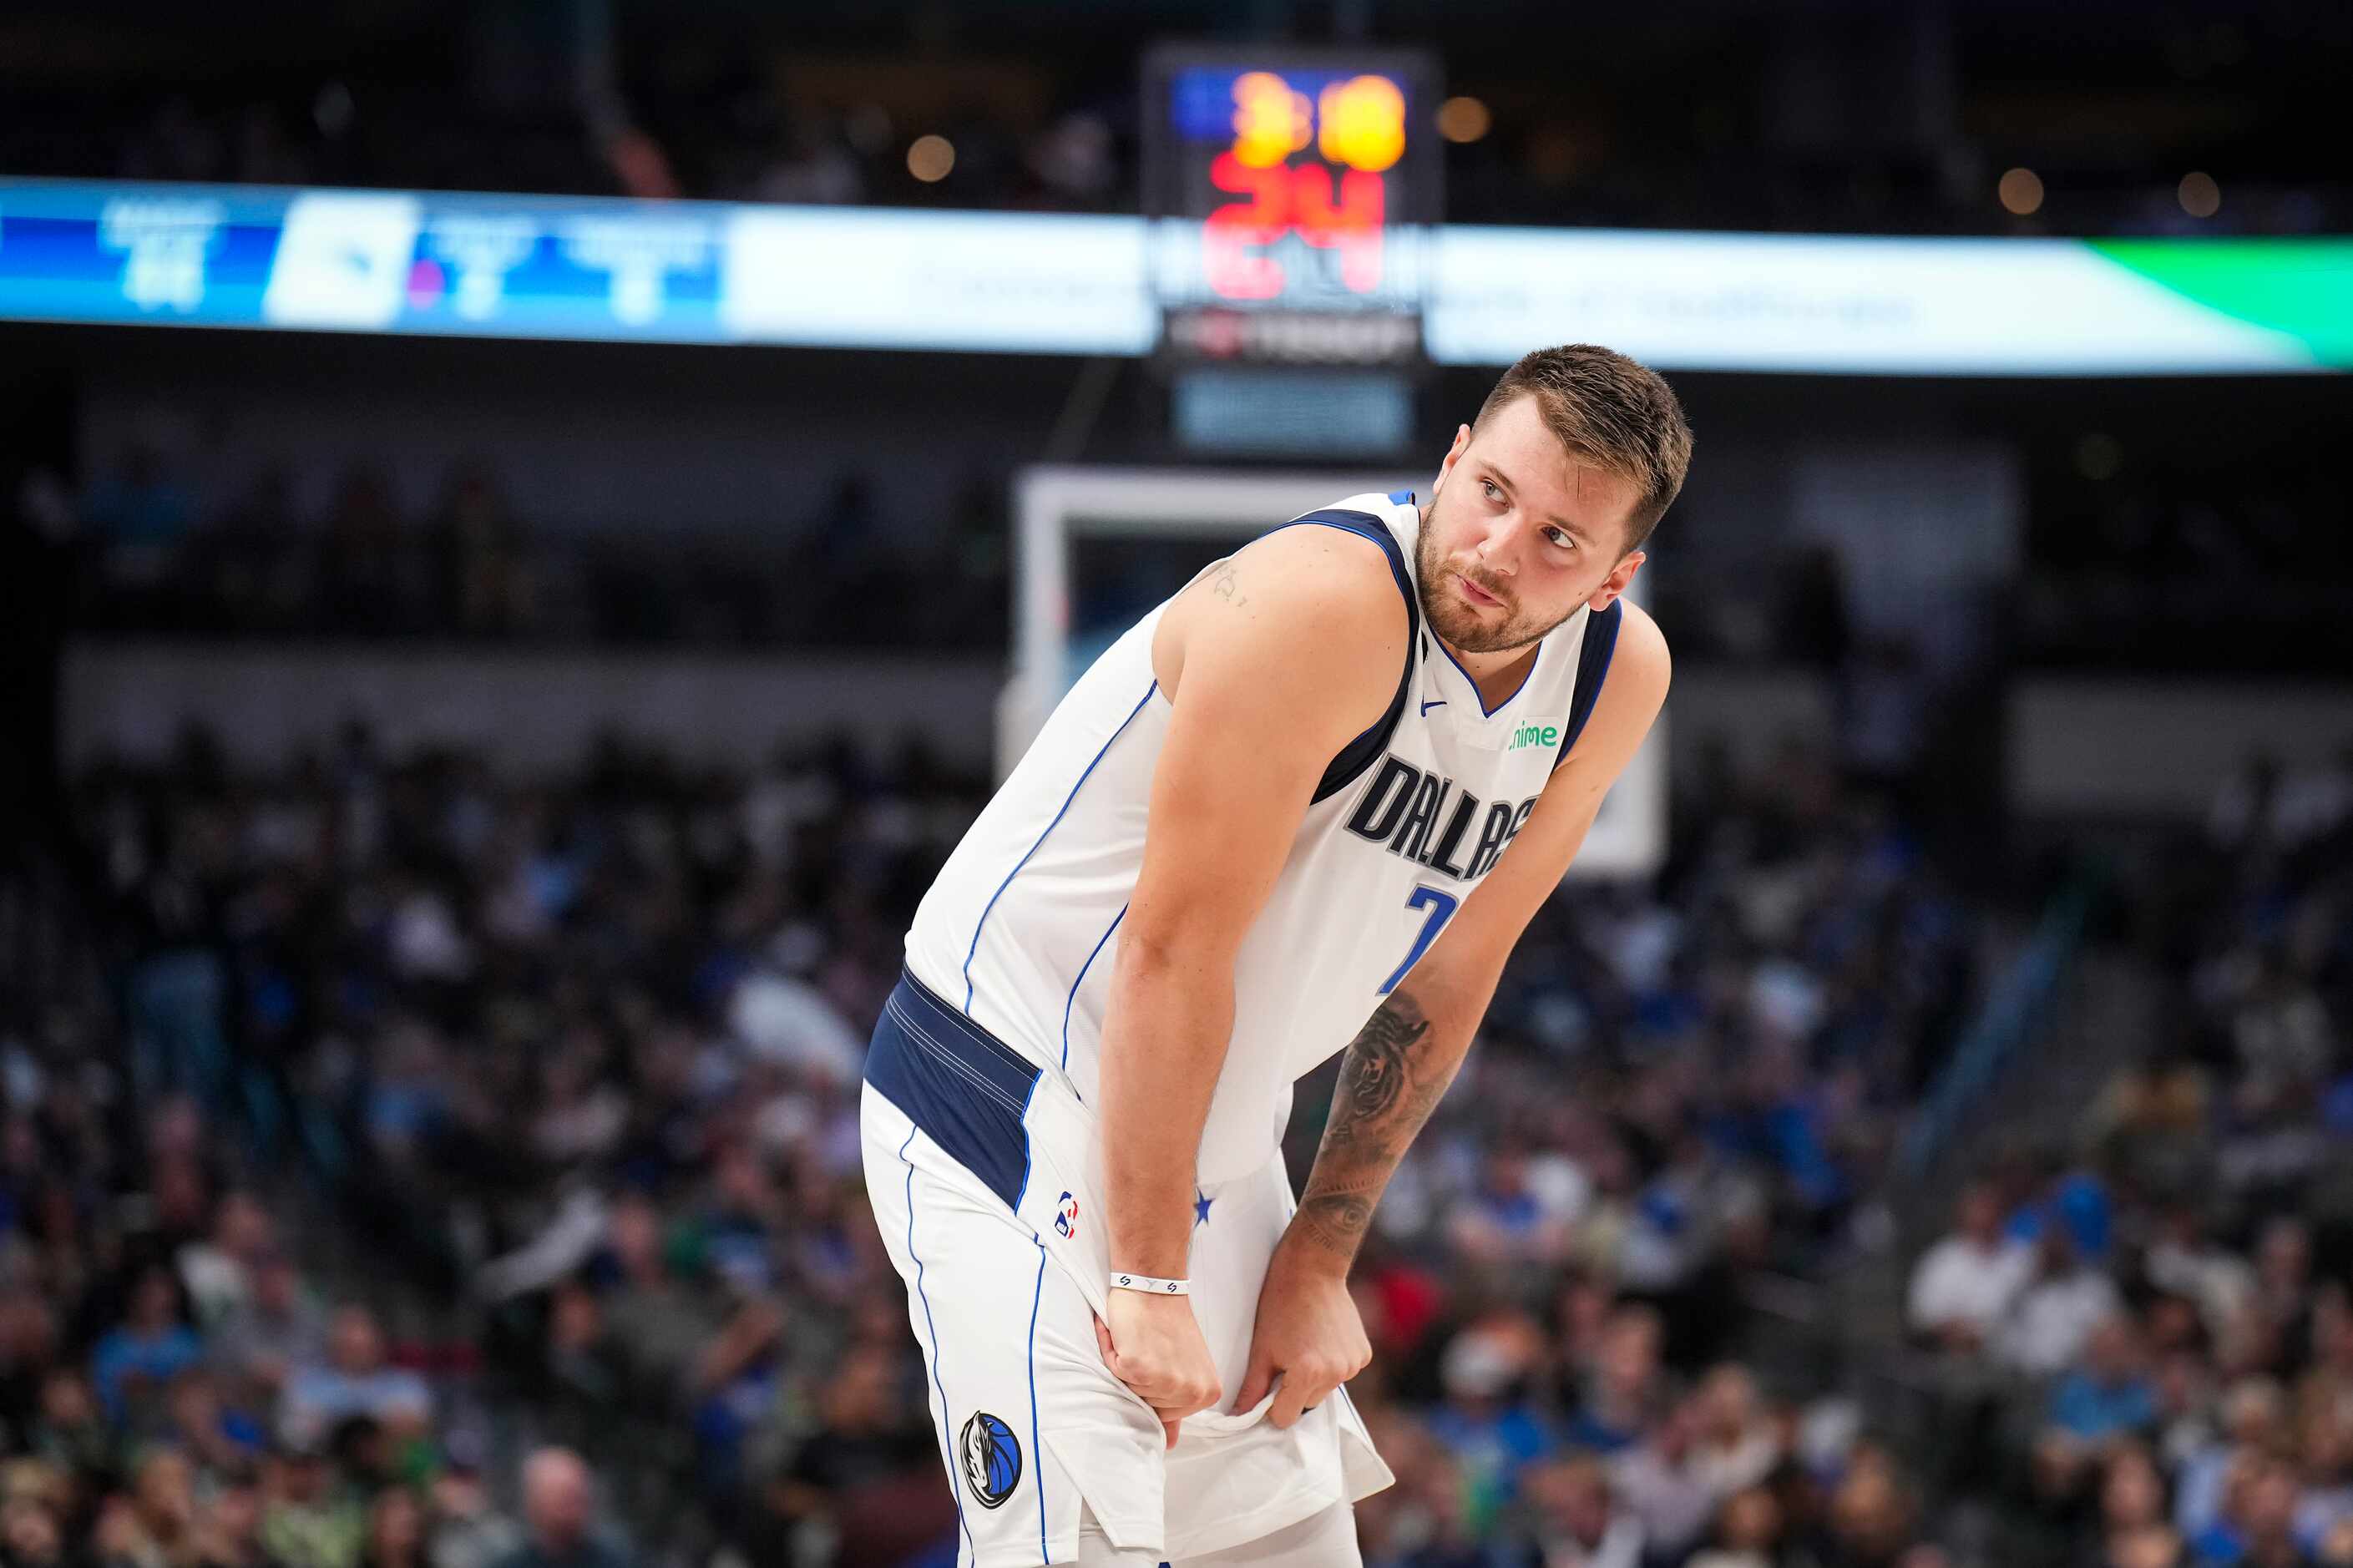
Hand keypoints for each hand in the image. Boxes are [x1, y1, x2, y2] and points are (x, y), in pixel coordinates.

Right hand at [1095, 1289, 1221, 1448]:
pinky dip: (1111, 1352)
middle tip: (1149, 1346)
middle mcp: (1190, 1392)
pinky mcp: (1138, 1368)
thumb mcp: (1184, 1367)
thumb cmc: (1168, 1322)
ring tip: (1139, 1339)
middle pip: (1147, 1406)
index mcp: (1206, 1393)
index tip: (1161, 1359)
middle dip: (1139, 1378)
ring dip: (1125, 1365)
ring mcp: (1165, 1381)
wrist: (1154, 1284)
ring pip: (1128, 1391)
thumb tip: (1170, 1445)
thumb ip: (1176, 1407)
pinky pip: (1113, 1371)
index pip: (1166, 1415)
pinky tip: (1126, 1334)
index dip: (1155, 1387)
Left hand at [1232, 1232, 1370, 1427]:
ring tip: (1304, 1346)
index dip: (1273, 1404)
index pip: (1286, 1417)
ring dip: (1314, 1378)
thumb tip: (1240, 1416)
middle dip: (1294, 1390)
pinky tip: (1321, 1340)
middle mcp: (1336, 1373)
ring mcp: (1353, 1364)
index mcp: (1308, 1374)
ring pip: (1326, 1389)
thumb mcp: (1261, 1348)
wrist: (1311, 1268)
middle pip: (1307, 1404)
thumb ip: (1253, 1388)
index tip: (1269, 1384)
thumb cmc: (1281, 1304)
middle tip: (1285, 1359)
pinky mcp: (1364, 1354)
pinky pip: (1343, 1373)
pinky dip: (1332, 1364)